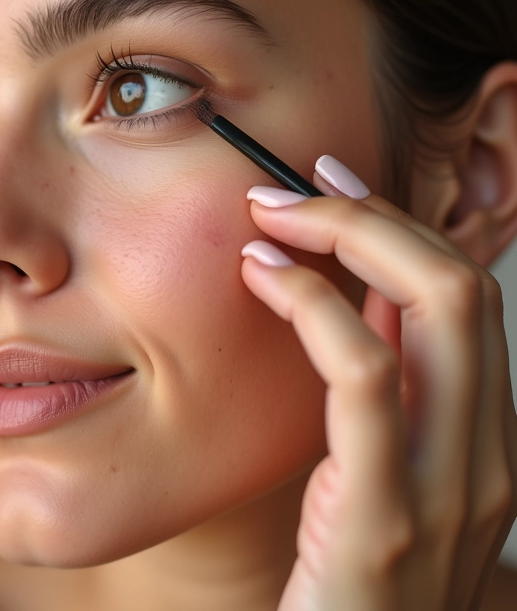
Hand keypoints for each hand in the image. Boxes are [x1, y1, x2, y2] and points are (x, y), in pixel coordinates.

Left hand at [241, 155, 516, 610]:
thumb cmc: (343, 570)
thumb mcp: (377, 465)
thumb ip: (387, 384)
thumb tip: (364, 289)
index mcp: (485, 435)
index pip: (463, 291)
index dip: (397, 223)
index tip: (332, 183)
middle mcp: (489, 453)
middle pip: (458, 282)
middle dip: (370, 215)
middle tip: (290, 189)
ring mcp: (451, 486)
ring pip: (434, 304)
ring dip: (345, 239)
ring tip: (270, 220)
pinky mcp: (388, 514)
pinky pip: (365, 373)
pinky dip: (313, 305)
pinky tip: (263, 277)